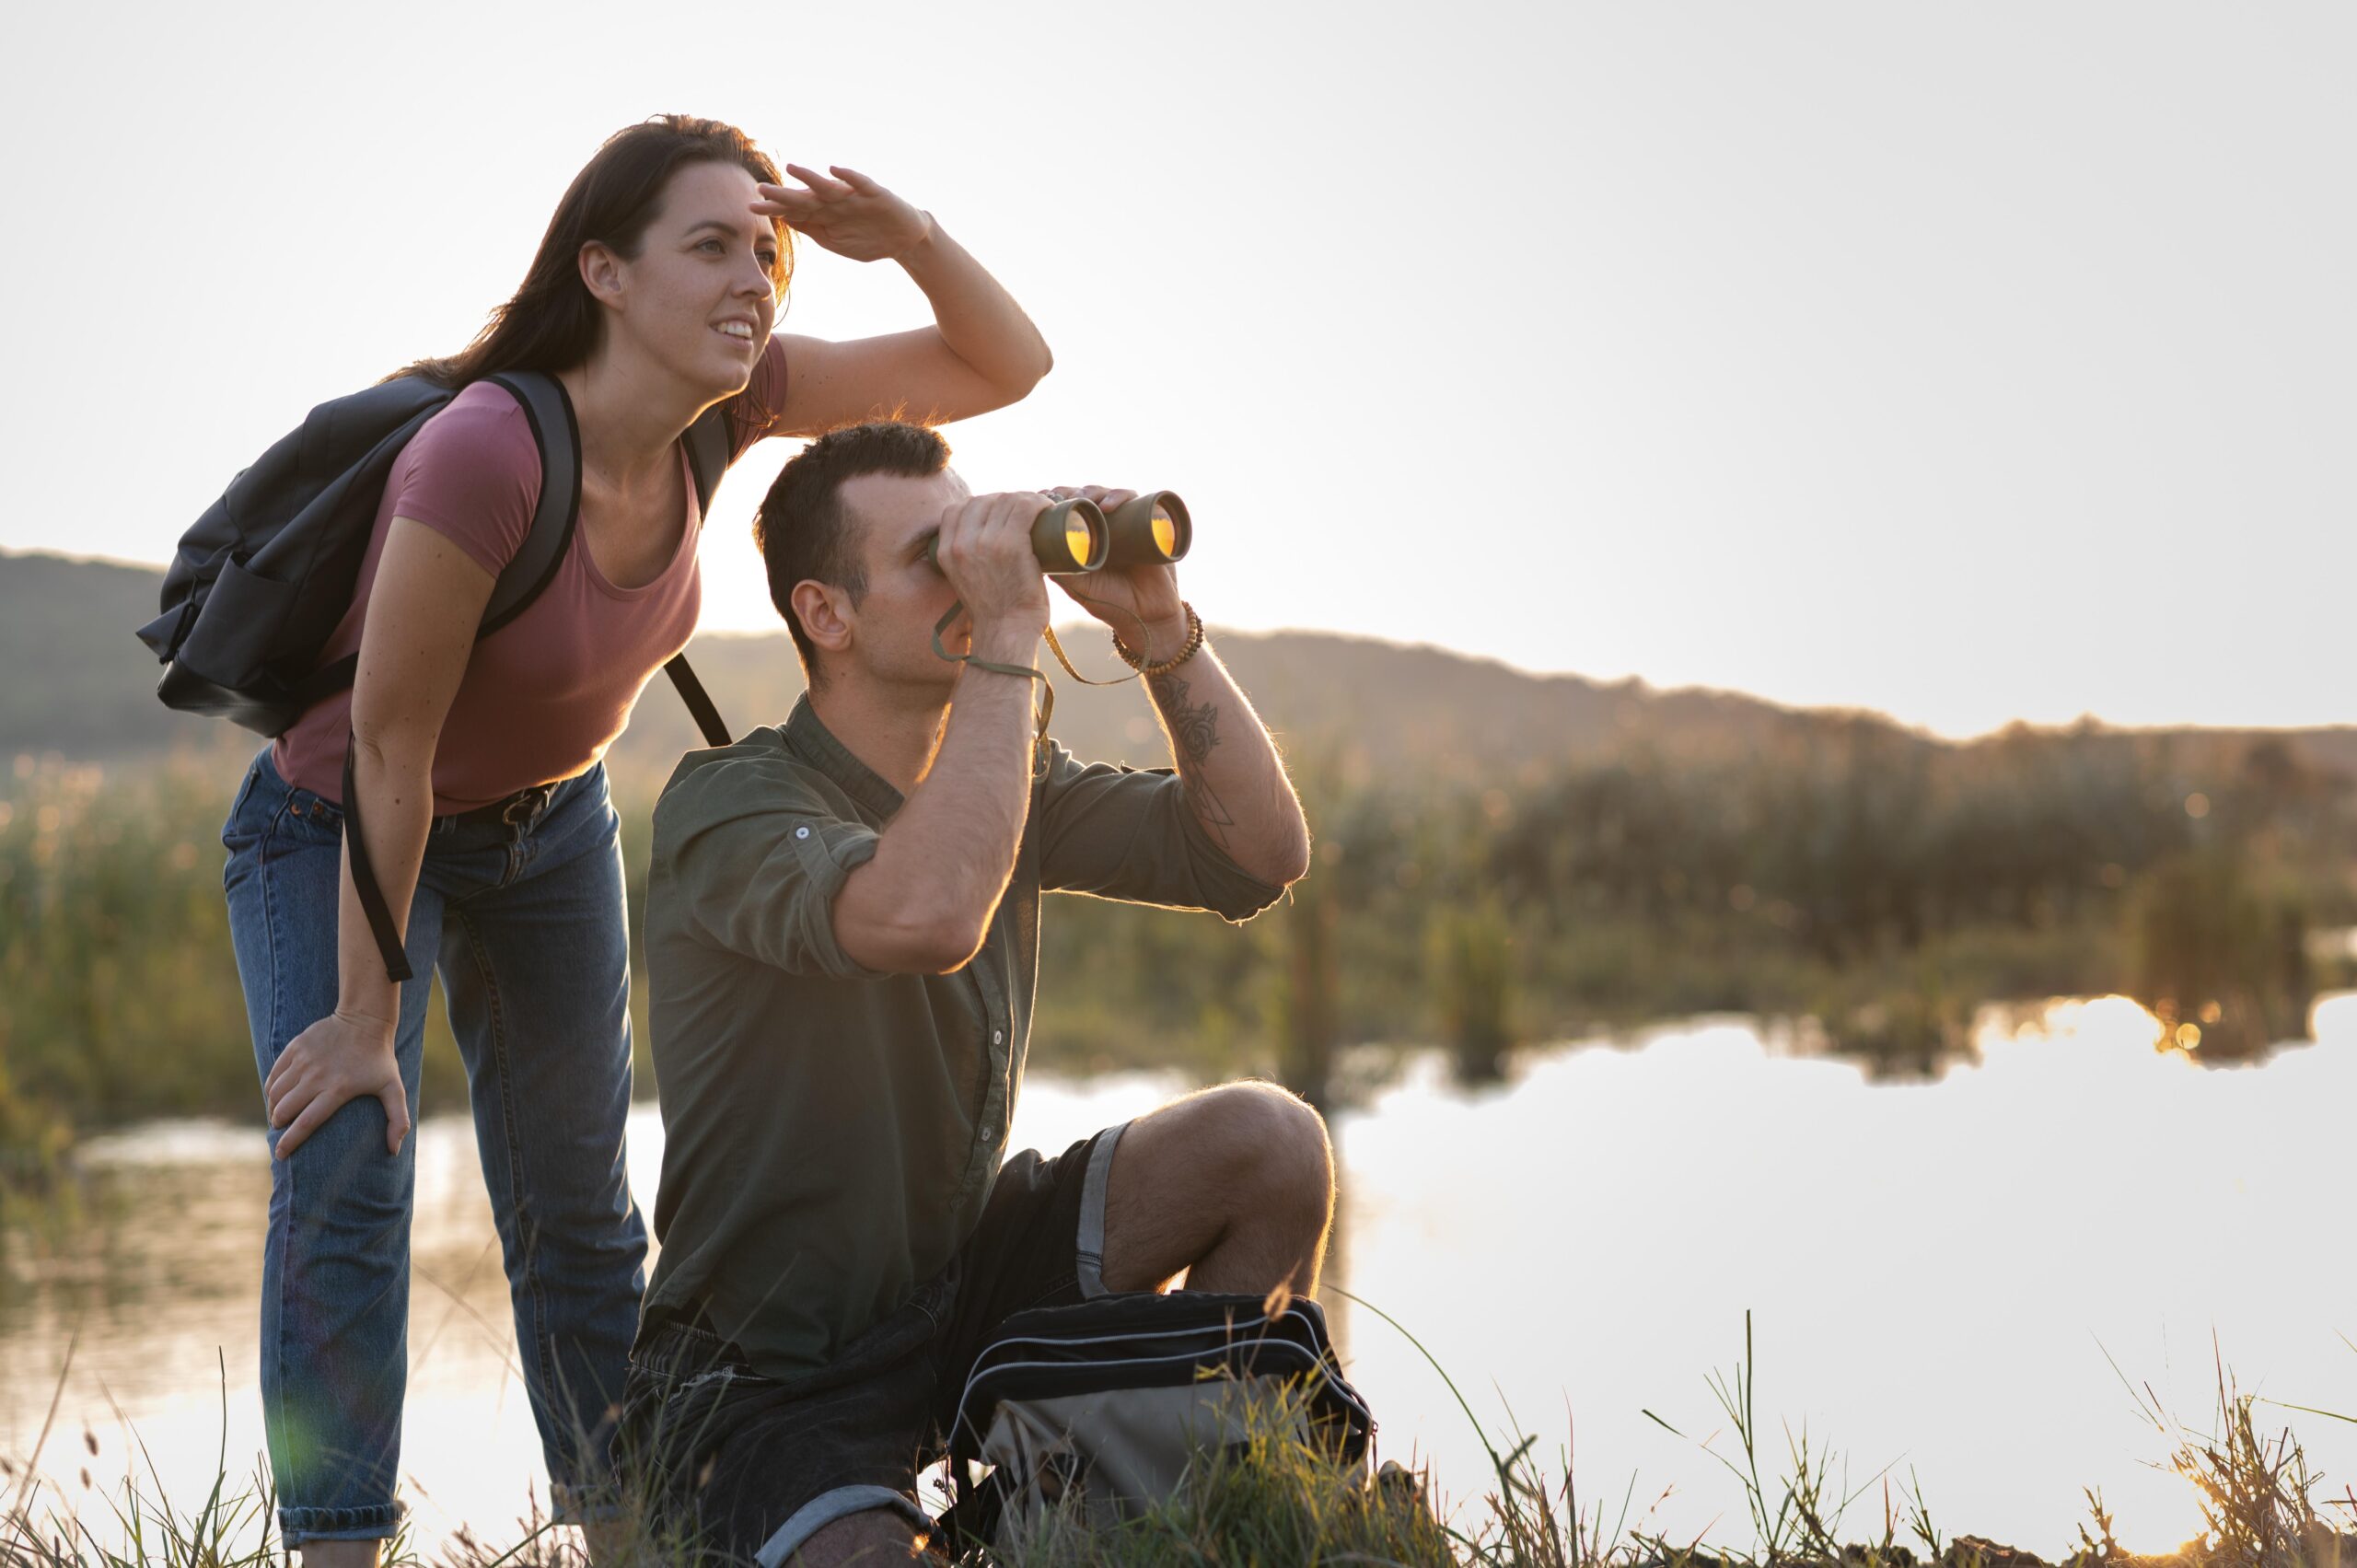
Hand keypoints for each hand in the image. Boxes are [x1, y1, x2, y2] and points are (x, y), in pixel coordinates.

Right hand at [263, 1007, 409, 1157]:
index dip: (291, 1141)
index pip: (307, 1122)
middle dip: (279, 1125)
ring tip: (279, 1116)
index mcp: (338, 1089)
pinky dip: (271, 1089)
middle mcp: (316, 1076)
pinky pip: (274, 1075)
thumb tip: (394, 1151)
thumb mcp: (394, 1088)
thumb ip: (397, 1120)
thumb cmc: (380, 1059)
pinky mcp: (295, 1048)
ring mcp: (303, 1061)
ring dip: (273, 1108)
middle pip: (285, 1109)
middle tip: (281, 1132)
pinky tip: (277, 1097)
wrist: (365, 1019)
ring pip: (276, 1093)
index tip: (281, 1154)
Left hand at [753, 166, 930, 263]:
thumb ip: (813, 229)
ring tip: (791, 168)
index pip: (794, 210)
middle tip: (760, 189)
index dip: (774, 208)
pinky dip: (848, 177)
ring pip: (827, 186)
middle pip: (805, 197)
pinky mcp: (874, 194)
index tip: (751, 207)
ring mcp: (853, 196)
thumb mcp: (836, 242)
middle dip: (784, 194)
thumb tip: (786, 219)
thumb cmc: (869, 240)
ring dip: (809, 177)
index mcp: (824, 215)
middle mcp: (835, 202)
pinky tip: (834, 169)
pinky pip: (859, 183)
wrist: (904, 240)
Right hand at [932, 492, 1051, 651]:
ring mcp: (985, 543)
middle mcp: (961, 543)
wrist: (1006, 635)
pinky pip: (1026, 508)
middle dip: (1006, 500)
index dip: (981, 505)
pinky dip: (1039, 502)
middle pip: (984, 501)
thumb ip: (967, 562)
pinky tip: (1047, 507)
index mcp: (945, 551)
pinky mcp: (1011, 545)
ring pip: (1007, 500)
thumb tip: (983, 546)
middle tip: (1026, 512)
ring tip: (1040, 509)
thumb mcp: (965, 581)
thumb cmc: (993, 613)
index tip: (1000, 514)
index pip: (957, 509)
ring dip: (1026, 499)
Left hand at [1045, 486, 1185, 650]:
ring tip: (1086, 501)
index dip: (1055, 498)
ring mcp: (1127, 523)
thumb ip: (1060, 571)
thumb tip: (1036, 550)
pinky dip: (1121, 496)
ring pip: (1108, 494)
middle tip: (1062, 497)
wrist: (1146, 616)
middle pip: (1087, 496)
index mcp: (1086, 537)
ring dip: (1094, 492)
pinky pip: (1136, 501)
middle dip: (1073, 492)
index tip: (1041, 498)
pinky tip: (1108, 505)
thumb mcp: (1078, 586)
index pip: (1069, 508)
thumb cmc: (1110, 603)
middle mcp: (1106, 526)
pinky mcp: (1148, 523)